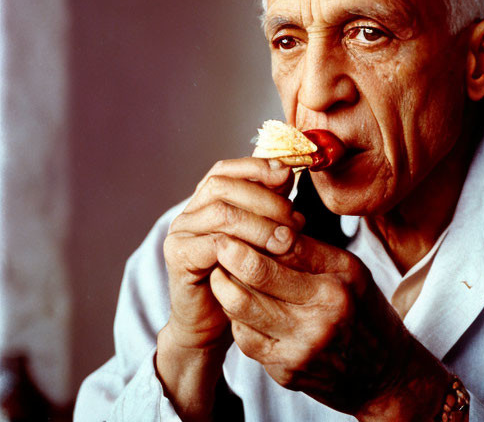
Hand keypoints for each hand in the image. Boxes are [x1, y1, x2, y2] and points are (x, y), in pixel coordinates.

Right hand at [156, 157, 302, 420]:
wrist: (213, 325)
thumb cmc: (242, 277)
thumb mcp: (261, 236)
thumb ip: (269, 205)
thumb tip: (287, 173)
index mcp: (206, 199)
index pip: (228, 169)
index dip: (257, 167)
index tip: (288, 175)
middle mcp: (189, 211)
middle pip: (224, 186)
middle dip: (265, 199)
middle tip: (295, 220)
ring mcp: (180, 233)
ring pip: (221, 213)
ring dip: (260, 223)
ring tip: (287, 241)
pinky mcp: (178, 258)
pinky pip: (212, 244)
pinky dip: (242, 247)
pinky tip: (264, 258)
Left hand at [209, 230, 449, 419]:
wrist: (385, 375)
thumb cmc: (366, 312)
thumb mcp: (351, 272)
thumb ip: (312, 251)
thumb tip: (270, 225)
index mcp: (340, 280)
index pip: (286, 246)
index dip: (255, 231)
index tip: (237, 220)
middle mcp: (322, 313)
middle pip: (257, 274)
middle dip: (231, 254)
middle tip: (219, 241)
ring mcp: (301, 346)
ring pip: (242, 307)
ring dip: (224, 285)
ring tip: (220, 270)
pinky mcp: (286, 372)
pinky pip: (245, 338)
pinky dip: (237, 318)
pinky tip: (238, 305)